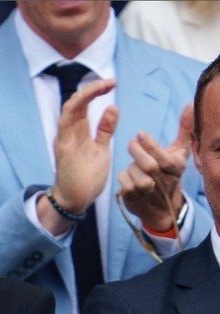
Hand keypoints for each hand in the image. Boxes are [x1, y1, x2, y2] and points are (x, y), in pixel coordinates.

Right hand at [40, 78, 117, 232]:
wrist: (77, 200)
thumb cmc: (87, 178)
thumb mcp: (101, 149)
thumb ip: (105, 130)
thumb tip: (113, 108)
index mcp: (79, 132)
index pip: (85, 104)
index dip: (97, 91)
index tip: (113, 83)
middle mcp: (70, 132)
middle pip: (77, 101)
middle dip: (93, 87)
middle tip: (111, 81)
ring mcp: (65, 138)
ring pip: (70, 106)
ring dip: (86, 93)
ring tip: (103, 85)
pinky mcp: (63, 146)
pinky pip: (66, 120)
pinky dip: (76, 105)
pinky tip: (88, 96)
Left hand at [117, 103, 192, 231]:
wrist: (162, 208)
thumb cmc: (170, 173)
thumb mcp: (180, 153)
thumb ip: (184, 129)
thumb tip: (189, 105)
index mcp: (176, 169)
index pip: (164, 158)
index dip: (151, 145)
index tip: (140, 134)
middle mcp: (164, 183)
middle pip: (149, 166)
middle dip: (137, 152)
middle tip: (132, 143)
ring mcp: (148, 193)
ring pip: (135, 174)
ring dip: (131, 166)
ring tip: (134, 164)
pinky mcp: (134, 200)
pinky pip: (124, 184)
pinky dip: (123, 176)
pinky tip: (128, 175)